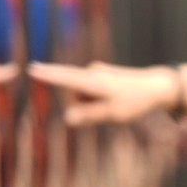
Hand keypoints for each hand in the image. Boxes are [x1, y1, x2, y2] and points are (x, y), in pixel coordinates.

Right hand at [27, 61, 178, 127]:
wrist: (155, 87)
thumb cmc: (134, 102)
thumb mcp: (113, 114)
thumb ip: (90, 115)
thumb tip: (68, 118)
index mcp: (94, 82)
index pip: (65, 77)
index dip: (48, 75)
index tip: (31, 69)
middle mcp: (92, 73)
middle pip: (73, 94)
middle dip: (81, 107)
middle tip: (107, 111)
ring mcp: (96, 72)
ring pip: (81, 94)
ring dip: (90, 104)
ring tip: (114, 107)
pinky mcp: (99, 74)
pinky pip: (88, 92)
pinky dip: (95, 100)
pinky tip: (114, 102)